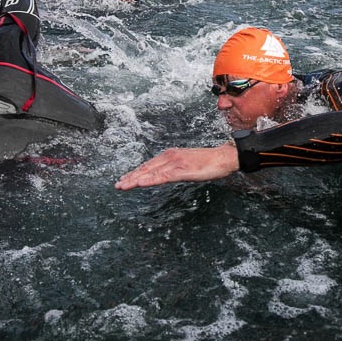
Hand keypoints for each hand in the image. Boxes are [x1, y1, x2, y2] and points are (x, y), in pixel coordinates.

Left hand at [115, 142, 238, 189]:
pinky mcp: (182, 170)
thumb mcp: (186, 166)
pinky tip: (142, 183)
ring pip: (151, 172)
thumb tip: (164, 176)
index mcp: (170, 155)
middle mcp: (169, 157)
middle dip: (131, 177)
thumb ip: (174, 170)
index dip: (135, 173)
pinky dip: (151, 180)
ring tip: (123, 185)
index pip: (148, 165)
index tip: (124, 180)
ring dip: (136, 179)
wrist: (223, 158)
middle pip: (146, 168)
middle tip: (118, 185)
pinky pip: (163, 176)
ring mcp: (175, 163)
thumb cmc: (207, 162)